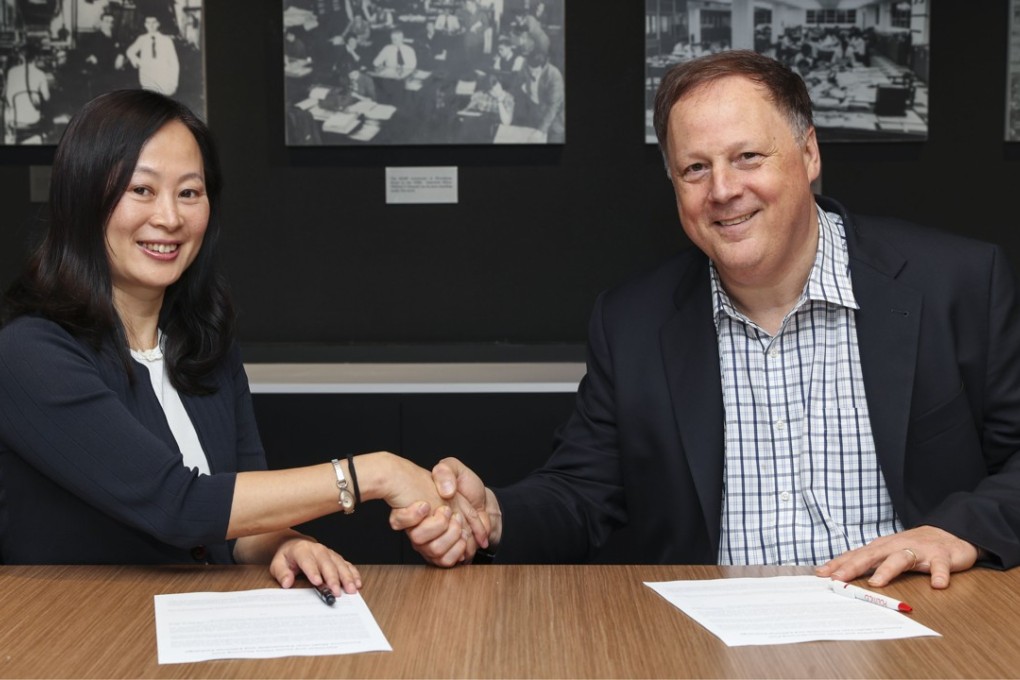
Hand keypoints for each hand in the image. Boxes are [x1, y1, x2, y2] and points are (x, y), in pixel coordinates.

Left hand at [269, 536, 361, 594]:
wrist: (295, 544)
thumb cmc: (287, 557)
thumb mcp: (277, 564)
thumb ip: (282, 573)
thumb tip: (287, 582)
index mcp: (302, 550)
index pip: (308, 561)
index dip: (313, 571)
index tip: (317, 582)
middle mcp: (317, 550)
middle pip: (327, 563)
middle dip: (333, 578)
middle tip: (337, 591)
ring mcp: (329, 553)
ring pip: (339, 564)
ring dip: (346, 577)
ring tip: (351, 589)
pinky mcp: (336, 558)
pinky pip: (346, 564)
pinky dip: (353, 573)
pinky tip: (357, 582)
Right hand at [372, 453, 477, 565]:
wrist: (482, 500)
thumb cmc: (464, 485)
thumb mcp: (454, 468)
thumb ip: (445, 471)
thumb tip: (445, 492)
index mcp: (416, 508)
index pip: (397, 521)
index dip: (409, 516)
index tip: (426, 505)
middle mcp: (420, 528)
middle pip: (417, 538)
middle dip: (438, 525)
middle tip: (450, 512)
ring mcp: (431, 542)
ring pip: (433, 550)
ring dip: (450, 536)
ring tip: (458, 524)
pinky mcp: (444, 554)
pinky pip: (445, 561)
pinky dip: (457, 550)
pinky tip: (463, 538)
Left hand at [815, 525, 978, 588]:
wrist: (949, 534)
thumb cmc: (913, 547)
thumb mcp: (888, 553)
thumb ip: (869, 563)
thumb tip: (841, 575)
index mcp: (881, 547)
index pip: (856, 555)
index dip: (838, 564)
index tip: (821, 573)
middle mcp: (896, 546)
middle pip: (871, 555)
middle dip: (853, 566)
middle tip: (838, 578)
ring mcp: (918, 550)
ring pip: (900, 559)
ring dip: (887, 570)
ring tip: (876, 582)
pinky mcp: (941, 556)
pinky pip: (940, 566)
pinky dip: (938, 575)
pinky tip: (937, 584)